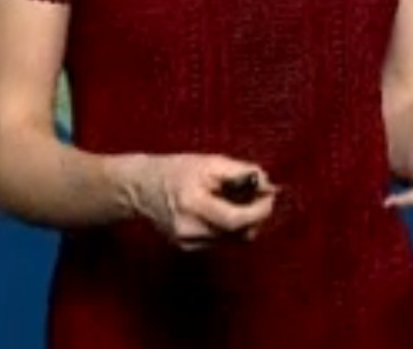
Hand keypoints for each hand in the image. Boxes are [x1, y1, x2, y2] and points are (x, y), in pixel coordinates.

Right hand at [124, 153, 278, 250]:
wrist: (142, 187)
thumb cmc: (180, 170)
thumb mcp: (213, 163)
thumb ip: (244, 173)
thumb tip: (270, 186)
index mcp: (193, 205)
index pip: (237, 220)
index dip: (260, 210)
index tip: (270, 194)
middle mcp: (189, 229)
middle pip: (240, 234)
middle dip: (257, 215)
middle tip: (256, 195)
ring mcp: (187, 242)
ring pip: (235, 239)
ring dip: (244, 221)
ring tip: (233, 199)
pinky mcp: (188, 248)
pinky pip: (223, 240)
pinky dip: (229, 227)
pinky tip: (219, 210)